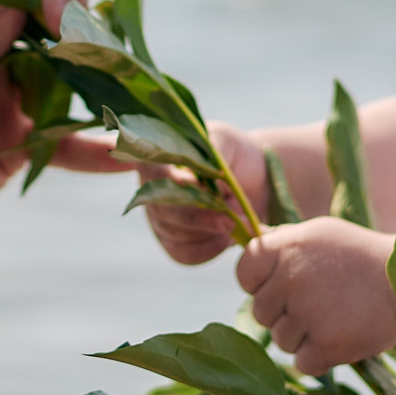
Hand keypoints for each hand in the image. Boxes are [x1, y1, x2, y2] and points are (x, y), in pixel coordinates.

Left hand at [0, 0, 87, 269]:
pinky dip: (94, 143)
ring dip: (91, 67)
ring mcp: (2, 86)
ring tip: (113, 80)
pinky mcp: (20, 135)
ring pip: (63, 58)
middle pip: (38, 0)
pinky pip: (68, 131)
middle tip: (71, 32)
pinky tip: (123, 154)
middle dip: (66, 5)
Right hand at [145, 123, 270, 264]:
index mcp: (157, 155)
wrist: (256, 181)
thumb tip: (202, 172)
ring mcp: (159, 217)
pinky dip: (209, 249)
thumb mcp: (224, 142)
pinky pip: (183, 253)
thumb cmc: (233, 154)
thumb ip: (211, 150)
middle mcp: (150, 187)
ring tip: (238, 219)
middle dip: (197, 216)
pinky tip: (226, 238)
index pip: (144, 166)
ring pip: (173, 233)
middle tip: (230, 218)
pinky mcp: (174, 241)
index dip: (139, 172)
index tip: (181, 182)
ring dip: (209, 230)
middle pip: (161, 208)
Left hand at [237, 218, 395, 376]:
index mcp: (285, 246)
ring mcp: (309, 313)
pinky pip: (302, 363)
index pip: (244, 272)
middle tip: (318, 303)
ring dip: (303, 336)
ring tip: (334, 317)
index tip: (281, 285)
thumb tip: (247, 250)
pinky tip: (340, 336)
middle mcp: (292, 278)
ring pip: (281, 340)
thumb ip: (281, 243)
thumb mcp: (319, 234)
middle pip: (260, 311)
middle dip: (283, 313)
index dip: (258, 283)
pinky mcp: (328, 345)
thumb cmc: (358, 256)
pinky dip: (319, 357)